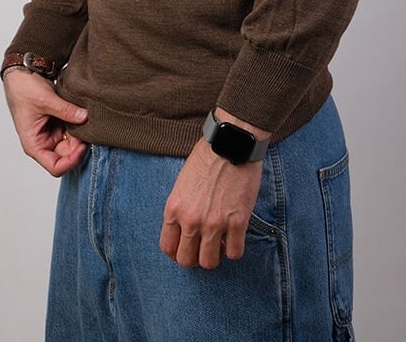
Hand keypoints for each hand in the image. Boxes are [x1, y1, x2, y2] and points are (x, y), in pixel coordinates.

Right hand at [3, 69, 87, 176]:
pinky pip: (71, 131)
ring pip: (71, 144)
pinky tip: (82, 116)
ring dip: (80, 136)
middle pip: (66, 156)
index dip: (71, 161)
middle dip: (78, 146)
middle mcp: (43, 142)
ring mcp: (51, 133)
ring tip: (85, 120)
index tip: (83, 147)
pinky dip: (78, 126)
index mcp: (34, 144)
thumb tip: (84, 118)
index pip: (55, 167)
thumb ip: (66, 111)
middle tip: (88, 130)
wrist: (22, 73)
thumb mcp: (46, 100)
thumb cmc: (23, 89)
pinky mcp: (57, 123)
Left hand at [159, 113, 266, 269]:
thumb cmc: (206, 157)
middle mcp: (191, 220)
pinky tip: (235, 237)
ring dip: (215, 256)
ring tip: (220, 243)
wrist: (231, 143)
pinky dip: (235, 249)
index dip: (177, 253)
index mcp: (174, 209)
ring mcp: (214, 223)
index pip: (167, 247)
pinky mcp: (238, 222)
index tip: (187, 248)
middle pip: (187, 260)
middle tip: (204, 248)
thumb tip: (185, 228)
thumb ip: (181, 207)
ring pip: (209, 263)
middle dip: (195, 258)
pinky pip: (234, 253)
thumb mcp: (182, 183)